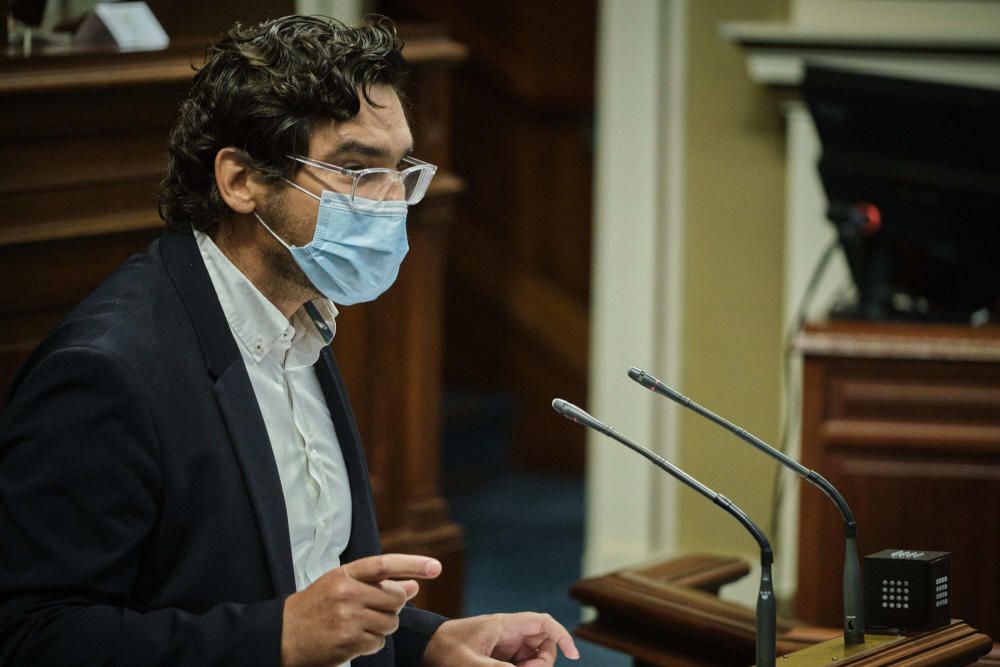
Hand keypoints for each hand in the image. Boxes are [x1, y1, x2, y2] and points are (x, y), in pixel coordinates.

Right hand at [281, 553, 441, 666]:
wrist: (283, 634)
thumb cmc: (316, 606)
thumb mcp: (342, 585)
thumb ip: (378, 583)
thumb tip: (414, 585)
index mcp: (345, 574)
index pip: (385, 564)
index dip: (413, 564)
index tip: (436, 566)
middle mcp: (347, 593)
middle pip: (395, 599)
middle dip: (393, 606)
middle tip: (374, 609)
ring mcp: (347, 618)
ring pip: (391, 623)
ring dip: (383, 626)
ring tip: (360, 624)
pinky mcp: (348, 642)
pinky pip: (379, 643)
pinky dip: (372, 643)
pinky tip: (353, 639)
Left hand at [423, 612, 579, 665]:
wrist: (425, 647)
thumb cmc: (444, 650)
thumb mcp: (469, 664)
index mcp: (504, 625)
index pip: (543, 623)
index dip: (562, 635)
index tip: (573, 655)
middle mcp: (508, 632)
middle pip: (543, 644)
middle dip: (542, 663)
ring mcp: (504, 644)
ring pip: (533, 657)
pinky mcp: (498, 655)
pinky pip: (520, 663)